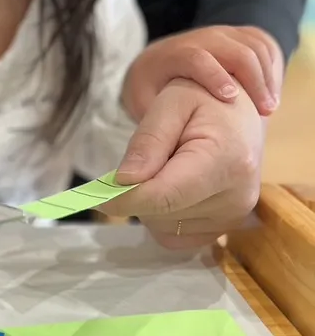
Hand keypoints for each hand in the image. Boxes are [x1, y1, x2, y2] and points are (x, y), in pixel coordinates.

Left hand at [102, 78, 263, 248]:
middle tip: (141, 162)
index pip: (165, 196)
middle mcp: (237, 196)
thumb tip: (124, 181)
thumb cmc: (205, 98)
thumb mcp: (172, 102)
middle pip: (161, 214)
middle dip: (138, 193)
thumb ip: (148, 141)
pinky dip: (162, 217)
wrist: (239, 110)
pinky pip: (175, 237)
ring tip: (166, 168)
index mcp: (227, 161)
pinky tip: (171, 187)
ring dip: (150, 205)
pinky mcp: (227, 228)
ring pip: (164, 229)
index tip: (95, 195)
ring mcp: (235, 216)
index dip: (124, 199)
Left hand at [122, 25, 283, 121]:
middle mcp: (200, 39)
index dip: (213, 76)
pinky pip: (264, 44)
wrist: (162, 60)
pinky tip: (270, 96)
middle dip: (254, 80)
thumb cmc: (151, 87)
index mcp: (173, 54)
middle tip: (265, 112)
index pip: (195, 58)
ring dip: (266, 77)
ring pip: (254, 46)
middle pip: (236, 50)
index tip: (230, 98)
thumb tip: (144, 172)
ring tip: (268, 109)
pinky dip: (271, 68)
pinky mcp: (239, 36)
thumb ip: (151, 133)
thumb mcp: (143, 104)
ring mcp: (222, 34)